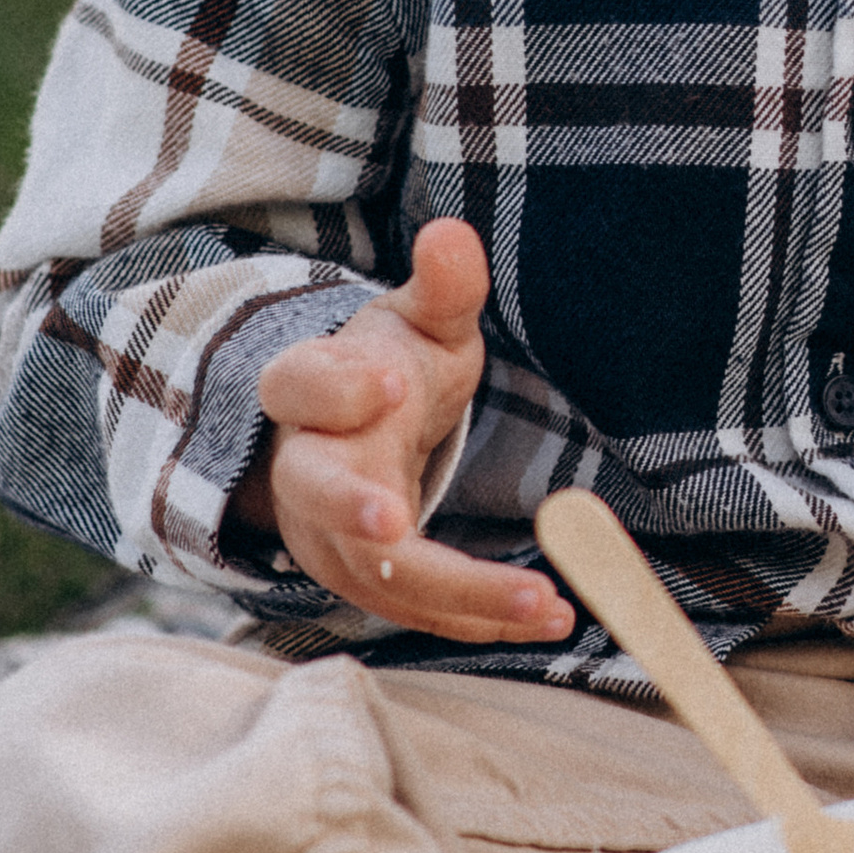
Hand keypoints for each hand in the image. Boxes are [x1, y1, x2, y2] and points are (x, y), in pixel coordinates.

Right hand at [239, 219, 574, 643]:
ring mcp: (330, 535)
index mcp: (309, 391)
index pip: (301, 384)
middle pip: (313, 492)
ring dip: (459, 592)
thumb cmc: (391, 369)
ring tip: (542, 600)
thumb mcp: (420, 323)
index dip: (339, 387)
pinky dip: (482, 618)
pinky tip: (552, 613)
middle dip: (348, 508)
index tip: (390, 383)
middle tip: (393, 522)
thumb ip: (443, 287)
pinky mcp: (368, 581)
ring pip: (378, 574)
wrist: (358, 435)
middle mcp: (308, 468)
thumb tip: (452, 234)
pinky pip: (419, 609)